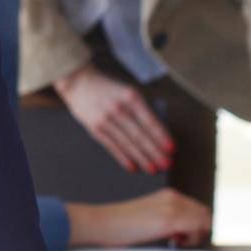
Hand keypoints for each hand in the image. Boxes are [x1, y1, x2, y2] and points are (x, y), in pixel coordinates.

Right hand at [54, 62, 172, 173]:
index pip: (149, 120)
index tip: (171, 149)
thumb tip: (156, 134)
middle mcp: (118, 108)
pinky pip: (112, 146)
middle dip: (154, 151)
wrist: (79, 81)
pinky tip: (133, 167)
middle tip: (166, 164)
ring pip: (127, 143)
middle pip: (140, 135)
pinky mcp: (94, 128)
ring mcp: (105, 119)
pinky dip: (123, 158)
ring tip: (152, 169)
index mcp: (131, 97)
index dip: (161, 136)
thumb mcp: (127, 92)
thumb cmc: (109, 88)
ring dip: (141, 157)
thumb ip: (140, 110)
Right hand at [65, 189, 212, 248]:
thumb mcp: (149, 215)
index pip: (198, 208)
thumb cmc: (121, 223)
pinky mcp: (169, 220)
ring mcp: (172, 207)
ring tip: (176, 241)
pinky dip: (190, 240)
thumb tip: (184, 231)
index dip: (195, 225)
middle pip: (204, 214)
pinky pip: (196, 229)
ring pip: (203, 221)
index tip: (182, 236)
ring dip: (194, 235)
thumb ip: (167, 217)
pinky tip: (173, 242)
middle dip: (198, 229)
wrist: (104, 222)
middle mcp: (173, 197)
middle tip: (181, 240)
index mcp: (168, 195)